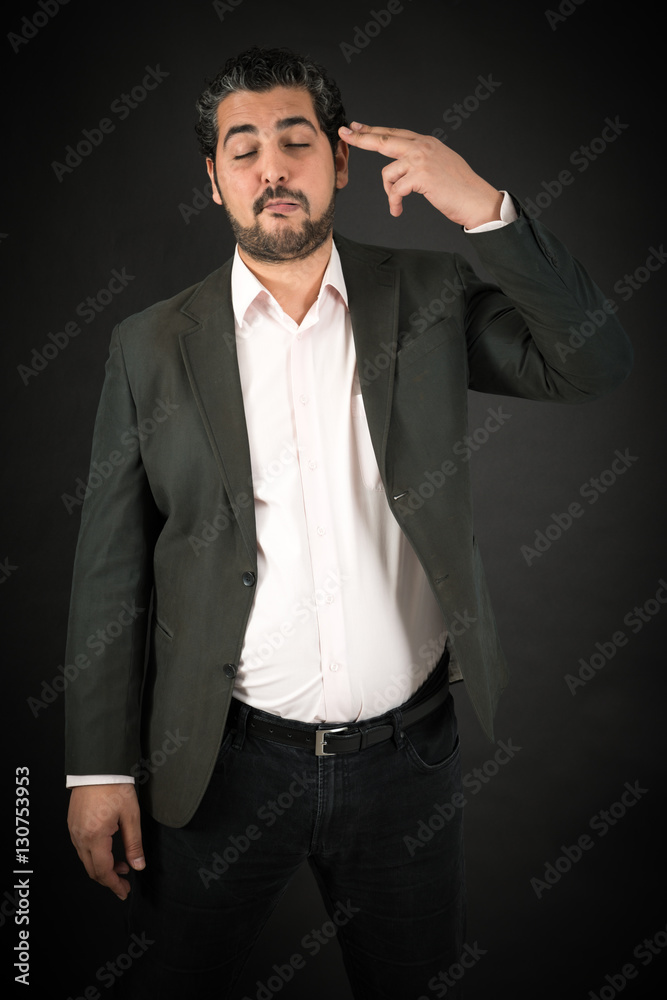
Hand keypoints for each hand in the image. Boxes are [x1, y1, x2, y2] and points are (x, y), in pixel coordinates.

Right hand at [68, 783, 144, 899]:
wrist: (98, 767)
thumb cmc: (114, 786)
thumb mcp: (131, 815)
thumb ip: (134, 843)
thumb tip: (138, 865)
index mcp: (95, 836)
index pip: (103, 871)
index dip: (114, 885)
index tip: (124, 892)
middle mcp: (80, 837)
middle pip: (92, 870)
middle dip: (109, 879)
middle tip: (124, 882)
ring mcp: (74, 831)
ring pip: (86, 860)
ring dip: (102, 867)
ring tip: (121, 865)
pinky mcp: (73, 824)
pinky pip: (81, 848)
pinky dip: (94, 855)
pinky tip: (108, 850)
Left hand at [339, 122, 502, 228]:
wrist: (476, 199)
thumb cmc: (459, 188)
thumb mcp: (440, 165)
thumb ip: (422, 159)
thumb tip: (404, 165)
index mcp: (426, 142)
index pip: (394, 133)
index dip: (373, 130)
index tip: (357, 127)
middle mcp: (422, 146)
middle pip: (384, 139)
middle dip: (361, 138)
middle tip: (344, 134)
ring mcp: (421, 159)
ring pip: (388, 172)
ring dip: (389, 192)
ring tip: (397, 204)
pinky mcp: (421, 175)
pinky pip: (396, 189)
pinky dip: (394, 203)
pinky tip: (398, 211)